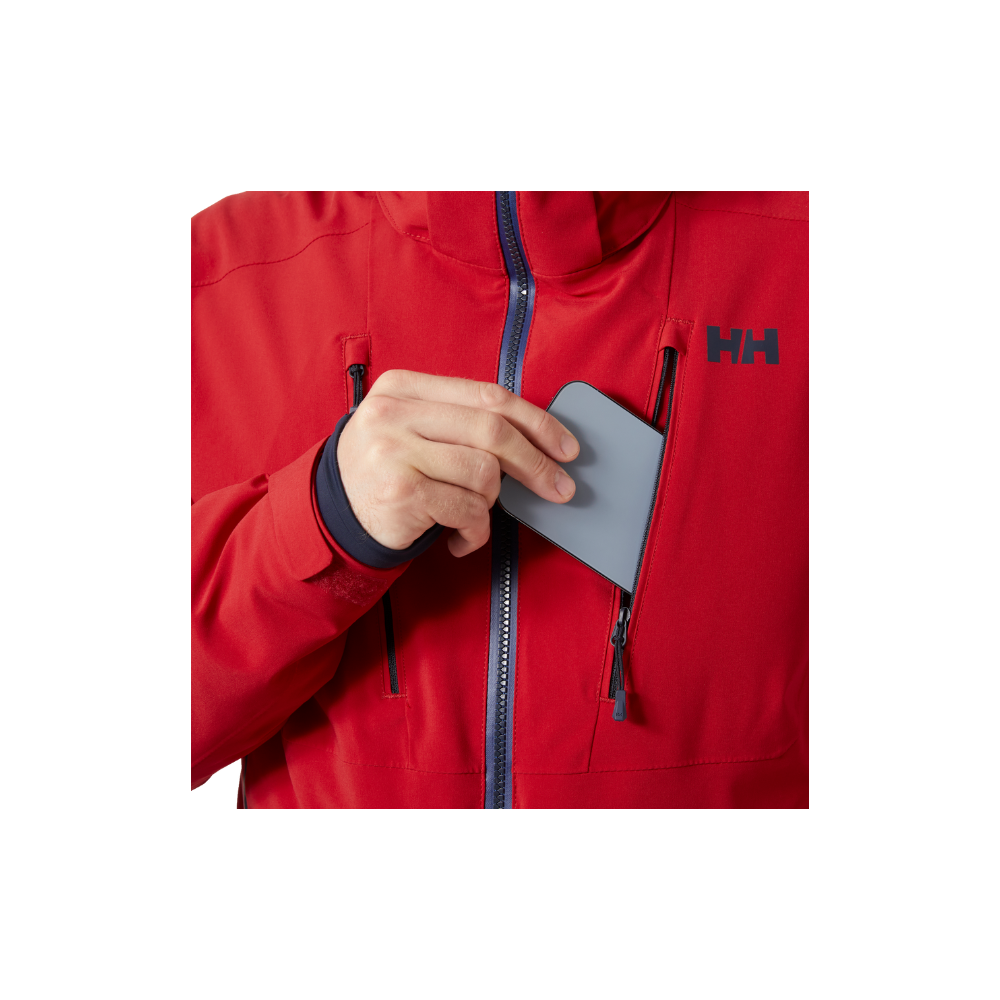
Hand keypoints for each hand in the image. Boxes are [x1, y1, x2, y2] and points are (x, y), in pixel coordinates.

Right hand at [337, 370, 579, 556]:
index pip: (487, 395)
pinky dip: (475, 531)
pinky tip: (459, 536)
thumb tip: (537, 438)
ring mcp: (395, 452)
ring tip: (472, 514)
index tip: (565, 446)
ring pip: (484, 474)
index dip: (536, 421)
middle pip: (493, 430)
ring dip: (491, 503)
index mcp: (403, 387)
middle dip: (536, 463)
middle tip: (559, 487)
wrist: (331, 515)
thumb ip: (459, 422)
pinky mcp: (402, 493)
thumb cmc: (385, 471)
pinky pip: (468, 510)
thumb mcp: (411, 428)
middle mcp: (395, 413)